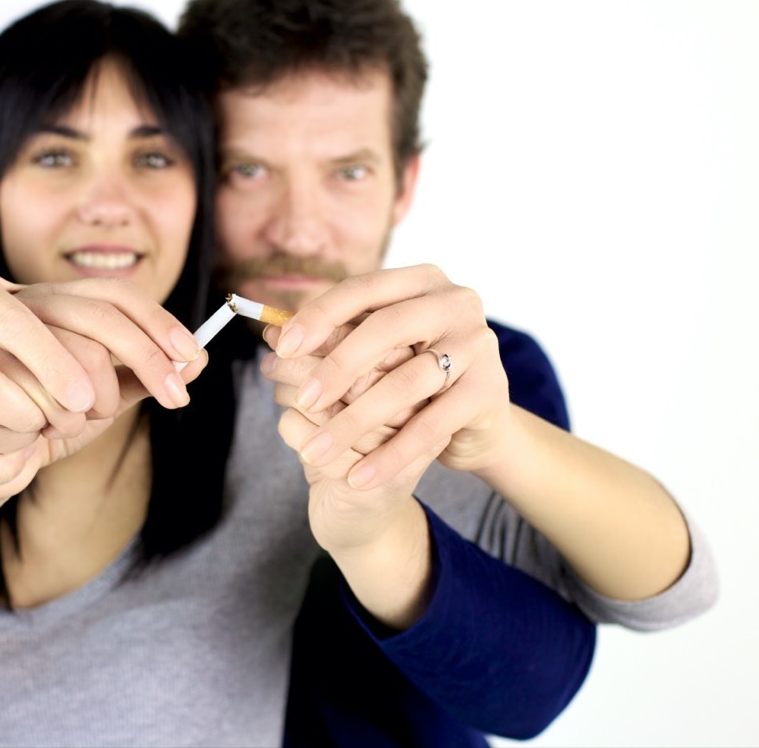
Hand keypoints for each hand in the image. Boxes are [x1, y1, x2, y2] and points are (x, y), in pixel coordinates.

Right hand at [0, 270, 205, 486]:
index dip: (154, 331)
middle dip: (94, 376)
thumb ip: (136, 370)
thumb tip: (198, 362)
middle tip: (96, 412)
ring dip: (36, 418)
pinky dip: (2, 450)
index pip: (108, 298)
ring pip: (0, 380)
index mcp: (33, 289)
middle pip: (60, 325)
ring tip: (44, 430)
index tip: (188, 367)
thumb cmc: (36, 399)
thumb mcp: (87, 380)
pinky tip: (13, 451)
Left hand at [263, 265, 513, 489]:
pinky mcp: (487, 392)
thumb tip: (271, 333)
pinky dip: (390, 456)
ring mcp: (477, 345)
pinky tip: (357, 478)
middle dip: (337, 366)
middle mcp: (455, 303)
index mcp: (421, 281)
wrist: (475, 420)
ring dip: (354, 421)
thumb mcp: (377, 349)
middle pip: (385, 329)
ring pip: (405, 383)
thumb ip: (334, 336)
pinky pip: (430, 427)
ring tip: (315, 450)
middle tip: (301, 397)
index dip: (319, 315)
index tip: (281, 344)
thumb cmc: (410, 377)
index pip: (362, 288)